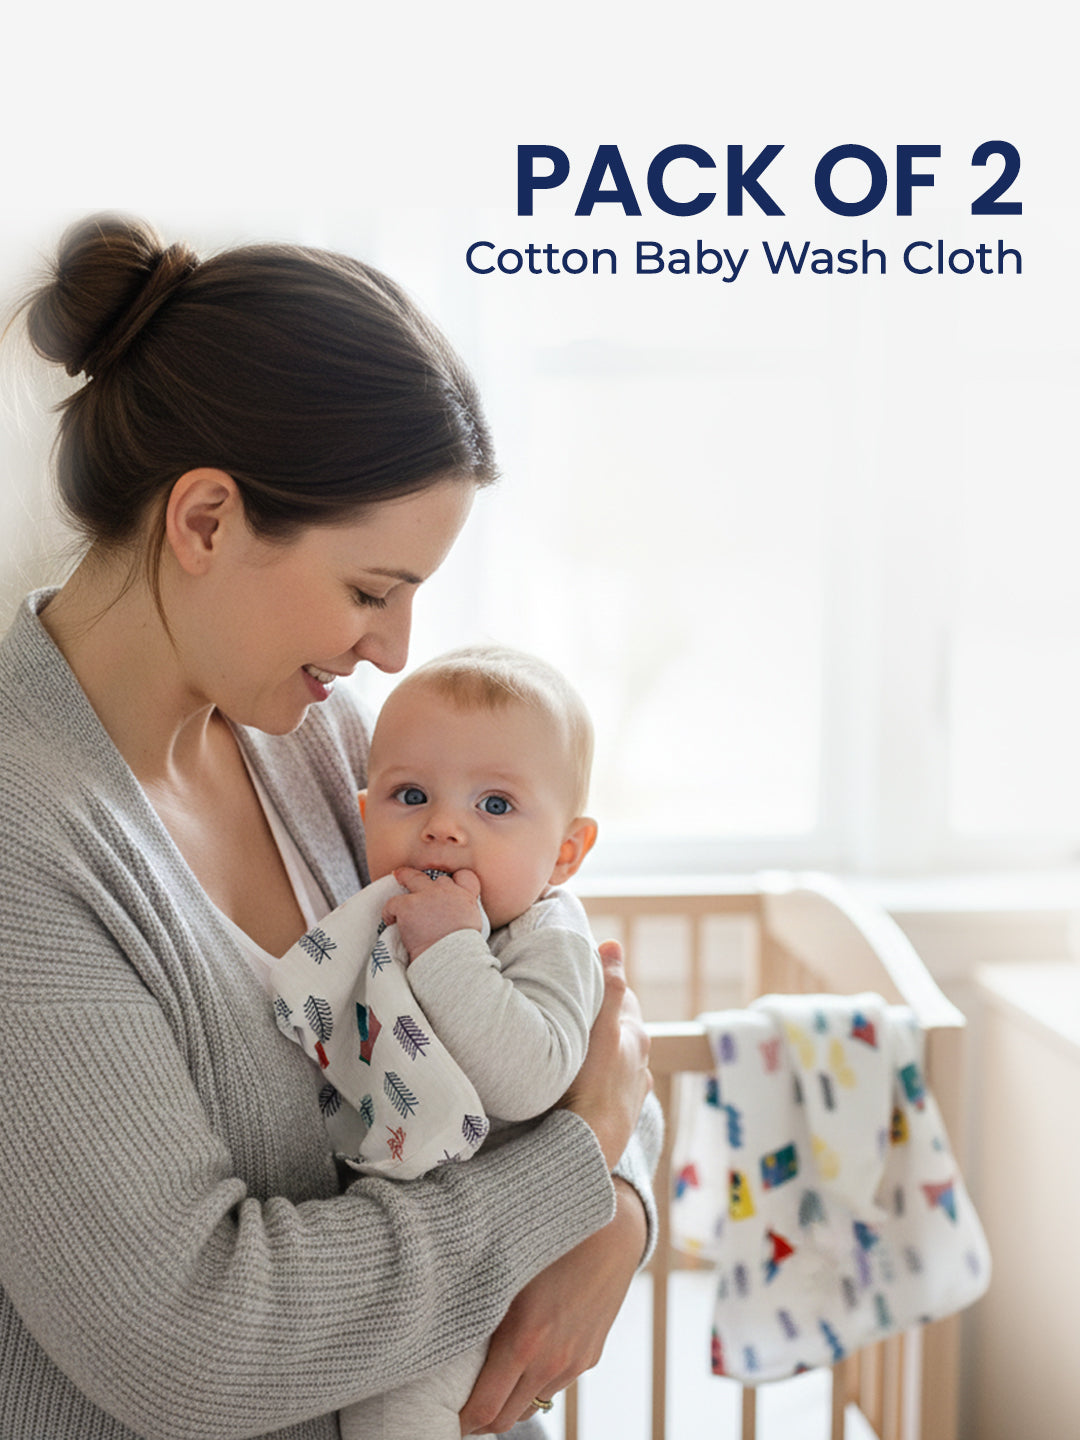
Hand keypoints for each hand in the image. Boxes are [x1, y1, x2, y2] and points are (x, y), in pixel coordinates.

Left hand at [381, 867, 483, 960]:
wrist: (449, 959)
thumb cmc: (460, 950)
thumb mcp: (473, 927)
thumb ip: (463, 915)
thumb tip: (452, 920)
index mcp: (466, 898)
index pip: (465, 877)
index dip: (456, 879)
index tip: (449, 884)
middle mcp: (447, 891)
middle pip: (436, 878)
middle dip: (426, 879)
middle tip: (413, 877)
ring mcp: (426, 896)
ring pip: (411, 878)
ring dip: (404, 881)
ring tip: (397, 885)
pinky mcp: (407, 906)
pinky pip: (392, 903)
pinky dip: (389, 912)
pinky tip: (391, 922)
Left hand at [459, 1179, 647, 1434]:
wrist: (611, 1236)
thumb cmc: (550, 1245)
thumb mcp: (507, 1275)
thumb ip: (481, 1313)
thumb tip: (443, 1339)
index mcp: (524, 1341)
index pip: (485, 1408)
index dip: (462, 1420)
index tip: (442, 1414)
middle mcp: (551, 1362)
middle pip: (506, 1420)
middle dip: (480, 1420)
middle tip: (460, 1407)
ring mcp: (574, 1364)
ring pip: (532, 1404)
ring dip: (510, 1403)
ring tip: (489, 1384)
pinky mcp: (589, 1358)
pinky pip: (555, 1385)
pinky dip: (535, 1384)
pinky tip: (525, 1359)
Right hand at [559, 940, 651, 1168]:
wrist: (590, 1147)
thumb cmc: (593, 1086)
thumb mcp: (601, 1028)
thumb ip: (609, 986)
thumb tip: (614, 945)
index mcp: (636, 1038)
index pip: (621, 998)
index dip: (602, 986)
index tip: (579, 979)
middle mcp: (639, 1063)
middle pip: (618, 1030)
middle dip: (598, 1019)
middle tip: (569, 1012)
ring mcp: (631, 1091)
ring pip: (614, 1060)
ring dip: (598, 1052)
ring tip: (569, 1047)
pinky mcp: (620, 1114)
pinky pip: (608, 1087)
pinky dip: (596, 1079)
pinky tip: (577, 1084)